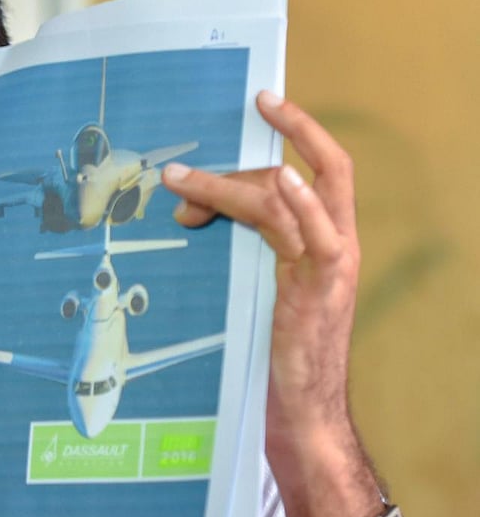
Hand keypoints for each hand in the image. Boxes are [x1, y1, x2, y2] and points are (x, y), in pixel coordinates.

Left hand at [163, 92, 379, 516]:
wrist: (299, 410)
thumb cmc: (274, 351)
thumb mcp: (256, 286)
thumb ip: (238, 245)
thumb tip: (189, 214)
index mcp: (324, 242)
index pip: (318, 171)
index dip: (297, 133)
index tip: (262, 106)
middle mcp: (336, 246)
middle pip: (325, 168)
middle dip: (290, 131)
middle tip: (251, 106)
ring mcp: (332, 268)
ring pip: (294, 200)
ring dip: (233, 182)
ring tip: (180, 182)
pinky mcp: (318, 292)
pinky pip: (314, 238)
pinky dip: (300, 205)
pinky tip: (278, 183)